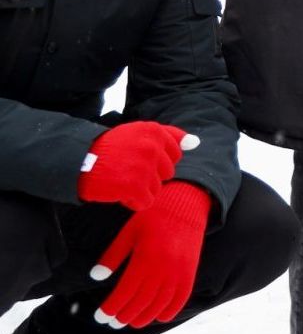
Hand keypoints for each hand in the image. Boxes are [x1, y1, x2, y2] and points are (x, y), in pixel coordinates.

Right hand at [77, 122, 197, 210]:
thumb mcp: (138, 135)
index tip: (139, 160)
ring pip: (157, 189)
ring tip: (120, 180)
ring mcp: (143, 166)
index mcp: (154, 131)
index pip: (175, 154)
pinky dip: (131, 202)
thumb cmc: (109, 149)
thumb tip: (196, 143)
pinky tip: (117, 192)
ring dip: (139, 190)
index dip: (157, 162)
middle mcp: (151, 146)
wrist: (75, 161)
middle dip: (150, 176)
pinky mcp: (133, 186)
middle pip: (167, 173)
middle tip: (126, 171)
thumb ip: (169, 136)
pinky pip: (144, 203)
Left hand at [89, 180, 211, 328]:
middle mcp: (164, 267)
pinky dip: (171, 310)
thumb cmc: (153, 215)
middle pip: (142, 301)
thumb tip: (96, 276)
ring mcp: (179, 270)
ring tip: (132, 323)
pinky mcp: (191, 270)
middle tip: (112, 323)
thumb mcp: (129, 231)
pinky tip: (159, 317)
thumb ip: (113, 255)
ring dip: (145, 317)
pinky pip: (182, 297)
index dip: (112, 307)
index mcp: (145, 257)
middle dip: (125, 315)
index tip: (100, 317)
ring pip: (161, 303)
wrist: (187, 203)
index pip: (125, 291)